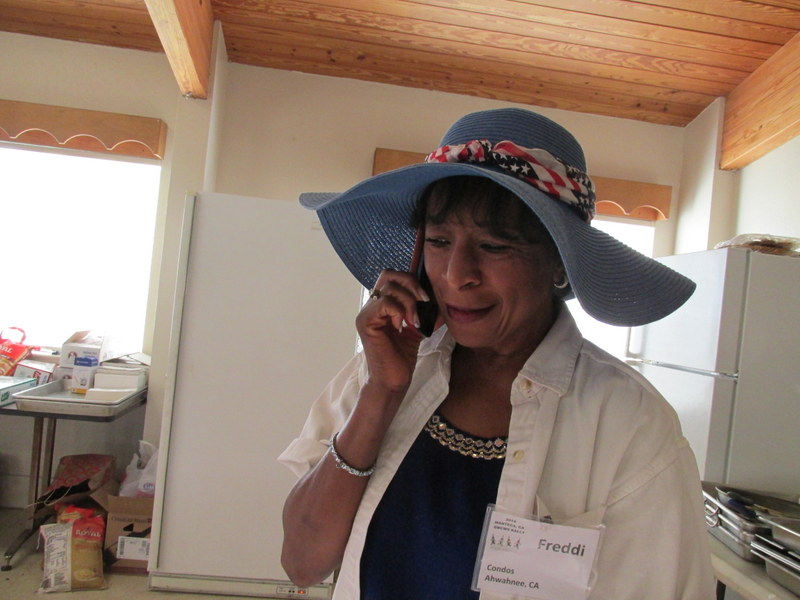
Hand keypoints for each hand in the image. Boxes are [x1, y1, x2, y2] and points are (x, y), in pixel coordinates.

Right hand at [356, 269, 429, 393]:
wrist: (394, 380)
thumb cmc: (402, 357)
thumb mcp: (417, 327)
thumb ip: (424, 310)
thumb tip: (440, 297)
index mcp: (382, 304)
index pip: (392, 276)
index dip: (411, 280)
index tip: (426, 298)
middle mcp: (371, 305)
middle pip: (388, 274)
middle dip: (411, 284)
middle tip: (423, 301)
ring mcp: (366, 313)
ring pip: (389, 287)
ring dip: (408, 302)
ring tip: (414, 320)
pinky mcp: (365, 322)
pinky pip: (385, 303)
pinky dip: (399, 311)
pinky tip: (403, 326)